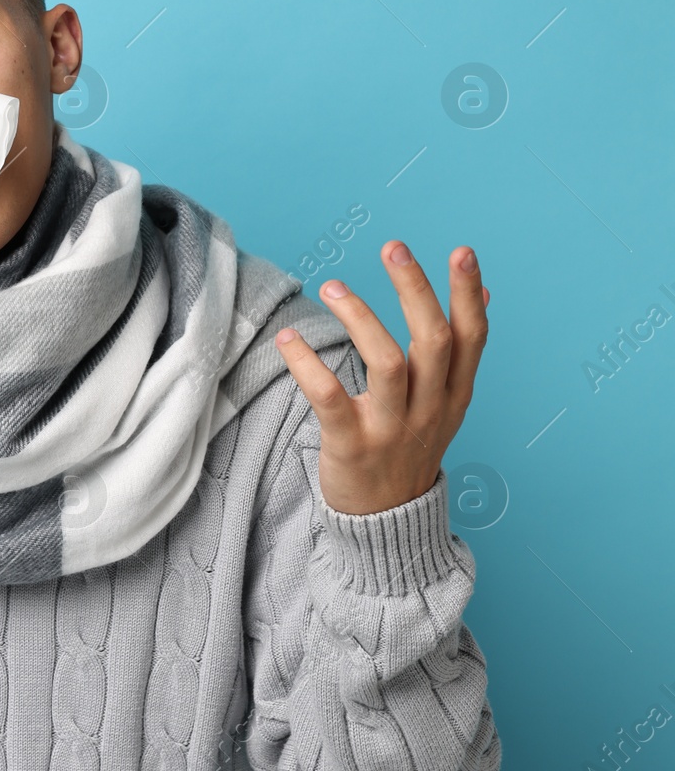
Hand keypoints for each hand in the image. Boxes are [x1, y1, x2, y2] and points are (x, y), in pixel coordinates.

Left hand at [273, 241, 489, 514]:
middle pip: (433, 341)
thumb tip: (484, 292)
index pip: (472, 337)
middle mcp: (430, 410)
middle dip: (415, 290)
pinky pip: (329, 398)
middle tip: (392, 248)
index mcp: (455, 395)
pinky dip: (306, 365)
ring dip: (360, 318)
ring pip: (387, 363)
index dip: (468, 293)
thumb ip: (459, 351)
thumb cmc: (410, 448)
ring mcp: (393, 430)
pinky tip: (287, 340)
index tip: (461, 251)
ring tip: (331, 286)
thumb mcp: (446, 403)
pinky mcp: (352, 446)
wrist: (387, 523)